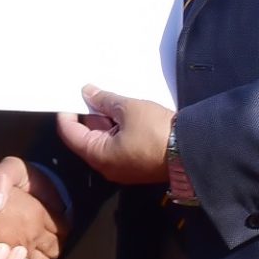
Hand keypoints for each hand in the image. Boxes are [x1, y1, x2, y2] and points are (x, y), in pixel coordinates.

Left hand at [56, 84, 172, 184]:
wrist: (192, 151)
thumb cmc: (156, 131)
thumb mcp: (128, 109)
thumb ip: (104, 100)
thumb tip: (87, 92)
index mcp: (99, 156)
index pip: (71, 134)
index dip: (67, 114)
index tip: (69, 96)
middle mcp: (107, 166)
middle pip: (87, 137)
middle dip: (89, 114)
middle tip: (92, 92)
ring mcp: (122, 166)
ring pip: (105, 139)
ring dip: (105, 119)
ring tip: (110, 97)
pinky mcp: (136, 164)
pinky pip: (119, 144)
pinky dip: (117, 127)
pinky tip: (124, 110)